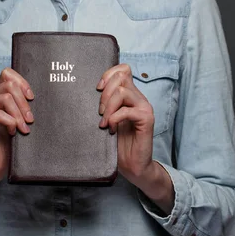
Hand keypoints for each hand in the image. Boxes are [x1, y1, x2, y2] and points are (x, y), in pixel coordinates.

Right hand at [0, 68, 33, 206]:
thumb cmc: (11, 143)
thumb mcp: (21, 120)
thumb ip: (24, 106)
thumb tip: (38, 95)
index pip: (7, 74)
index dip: (22, 82)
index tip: (32, 98)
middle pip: (8, 85)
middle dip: (24, 103)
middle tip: (31, 120)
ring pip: (4, 98)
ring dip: (19, 114)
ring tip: (24, 128)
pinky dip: (9, 122)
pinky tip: (12, 132)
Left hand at [96, 63, 155, 185]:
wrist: (132, 165)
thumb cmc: (118, 144)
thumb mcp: (107, 119)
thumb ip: (105, 104)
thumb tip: (87, 91)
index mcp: (130, 96)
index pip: (123, 70)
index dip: (108, 74)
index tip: (97, 89)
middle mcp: (139, 98)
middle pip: (121, 77)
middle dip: (105, 93)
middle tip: (99, 112)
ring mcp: (144, 108)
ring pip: (122, 92)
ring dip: (108, 107)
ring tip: (104, 122)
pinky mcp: (147, 119)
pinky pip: (127, 111)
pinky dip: (114, 119)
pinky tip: (111, 129)